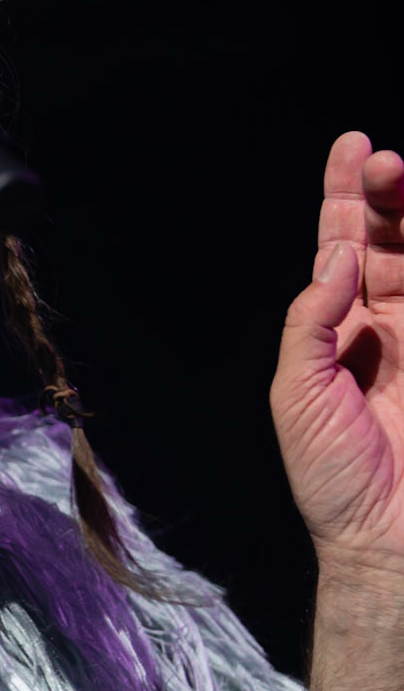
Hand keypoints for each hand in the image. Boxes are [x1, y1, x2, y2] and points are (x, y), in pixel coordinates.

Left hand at [271, 132, 403, 592]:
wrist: (386, 544)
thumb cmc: (332, 479)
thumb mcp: (297, 392)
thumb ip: (312, 320)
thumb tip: (340, 255)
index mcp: (343, 330)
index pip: (345, 245)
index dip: (348, 195)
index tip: (354, 147)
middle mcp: (390, 326)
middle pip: (395, 240)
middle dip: (391, 194)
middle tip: (387, 163)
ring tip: (402, 174)